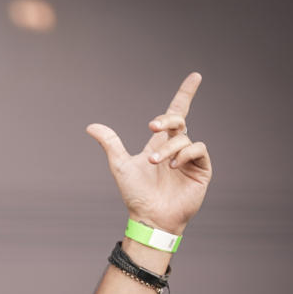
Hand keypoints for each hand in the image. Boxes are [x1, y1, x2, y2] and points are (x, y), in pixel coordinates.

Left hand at [86, 72, 212, 234]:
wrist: (149, 217)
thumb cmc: (135, 194)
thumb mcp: (120, 164)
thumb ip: (110, 143)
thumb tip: (91, 126)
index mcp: (160, 143)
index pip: (176, 113)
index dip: (185, 94)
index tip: (195, 76)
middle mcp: (176, 147)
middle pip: (179, 120)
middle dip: (166, 119)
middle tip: (152, 126)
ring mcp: (190, 158)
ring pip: (184, 138)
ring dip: (168, 148)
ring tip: (155, 163)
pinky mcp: (201, 169)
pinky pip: (198, 150)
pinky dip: (185, 154)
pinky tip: (173, 166)